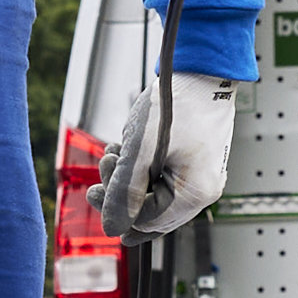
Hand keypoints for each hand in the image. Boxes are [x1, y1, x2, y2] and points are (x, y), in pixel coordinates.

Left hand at [110, 69, 241, 245]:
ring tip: (115, 151)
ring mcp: (201, 175)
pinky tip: (128, 147)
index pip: (146, 221)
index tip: (94, 189)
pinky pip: (163, 177)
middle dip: (122, 190)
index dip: (116, 209)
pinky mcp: (195, 161)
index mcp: (195, 194)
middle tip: (105, 166)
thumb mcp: (140, 151)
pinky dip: (142, 166)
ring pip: (154, 193)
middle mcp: (203, 190)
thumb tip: (111, 227)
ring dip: (128, 176)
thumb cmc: (176, 104)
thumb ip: (123, 192)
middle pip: (151, 211)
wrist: (201, 70)